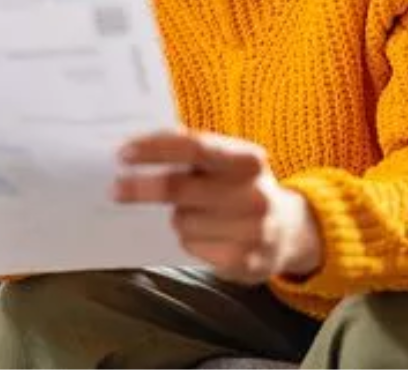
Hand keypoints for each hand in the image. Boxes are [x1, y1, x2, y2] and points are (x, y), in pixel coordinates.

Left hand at [114, 129, 322, 283]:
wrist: (290, 232)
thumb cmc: (242, 188)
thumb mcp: (230, 162)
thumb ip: (193, 152)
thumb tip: (138, 149)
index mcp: (248, 159)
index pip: (194, 146)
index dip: (156, 149)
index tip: (123, 153)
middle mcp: (254, 193)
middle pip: (180, 188)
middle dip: (142, 188)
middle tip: (116, 189)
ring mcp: (253, 230)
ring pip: (182, 221)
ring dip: (177, 217)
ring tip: (199, 214)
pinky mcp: (245, 261)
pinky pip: (192, 247)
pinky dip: (191, 240)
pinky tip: (210, 236)